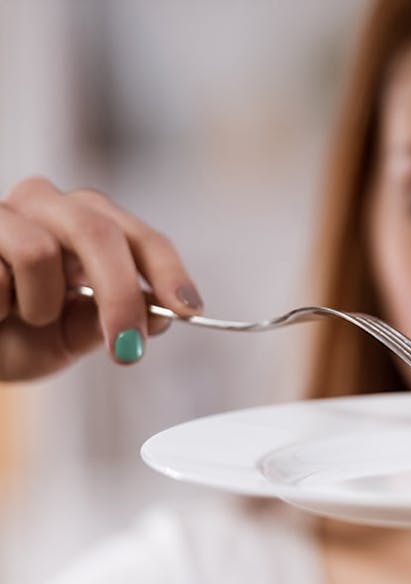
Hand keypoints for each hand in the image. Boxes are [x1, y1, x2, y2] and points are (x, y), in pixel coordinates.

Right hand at [0, 176, 202, 380]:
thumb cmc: (15, 335)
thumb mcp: (73, 336)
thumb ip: (113, 320)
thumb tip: (160, 316)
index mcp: (90, 224)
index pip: (141, 238)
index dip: (168, 272)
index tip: (190, 310)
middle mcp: (50, 205)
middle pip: (100, 232)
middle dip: (119, 295)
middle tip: (126, 348)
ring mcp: (5, 212)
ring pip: (40, 252)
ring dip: (39, 305)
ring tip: (23, 316)